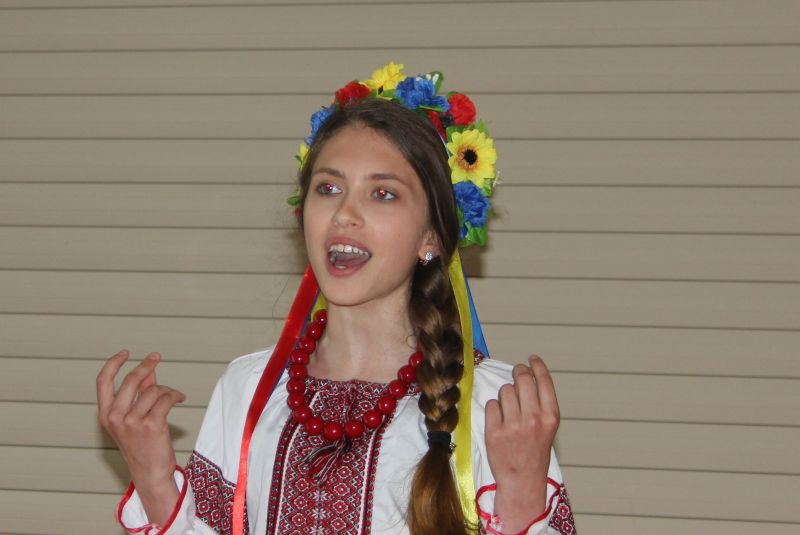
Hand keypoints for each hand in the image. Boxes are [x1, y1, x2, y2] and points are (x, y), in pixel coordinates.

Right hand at [96, 349, 183, 524]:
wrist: (150, 473)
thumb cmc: (142, 445)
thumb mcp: (132, 419)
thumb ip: (138, 394)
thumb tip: (148, 371)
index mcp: (105, 415)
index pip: (103, 382)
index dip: (113, 363)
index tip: (125, 352)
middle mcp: (115, 417)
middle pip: (131, 379)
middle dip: (146, 365)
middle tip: (156, 357)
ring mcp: (132, 422)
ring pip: (153, 390)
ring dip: (166, 389)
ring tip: (172, 396)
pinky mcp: (152, 425)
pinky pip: (166, 398)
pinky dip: (175, 395)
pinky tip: (180, 398)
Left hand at [485, 355, 559, 532]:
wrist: (523, 480)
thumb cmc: (535, 453)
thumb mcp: (548, 427)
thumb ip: (541, 403)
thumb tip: (529, 374)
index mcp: (550, 417)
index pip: (544, 380)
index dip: (537, 365)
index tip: (531, 359)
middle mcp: (533, 419)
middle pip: (523, 379)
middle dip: (519, 372)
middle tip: (517, 373)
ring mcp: (513, 426)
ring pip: (505, 391)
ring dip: (506, 395)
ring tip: (510, 410)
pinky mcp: (495, 432)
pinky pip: (491, 405)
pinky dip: (494, 410)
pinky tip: (500, 421)